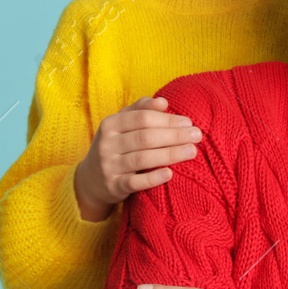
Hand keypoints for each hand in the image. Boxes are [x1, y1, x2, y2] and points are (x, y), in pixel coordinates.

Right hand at [73, 97, 200, 221]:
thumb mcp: (120, 125)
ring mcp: (109, 166)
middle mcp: (107, 144)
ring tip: (192, 152)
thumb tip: (163, 102)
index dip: (167, 119)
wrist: (90, 180)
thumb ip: (140, 110)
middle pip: (145, 137)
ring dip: (170, 154)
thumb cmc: (115, 146)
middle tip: (197, 136)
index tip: (188, 122)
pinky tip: (170, 174)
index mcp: (111, 124)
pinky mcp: (113, 186)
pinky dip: (153, 178)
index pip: (142, 118)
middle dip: (174, 136)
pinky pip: (135, 182)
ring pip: (142, 159)